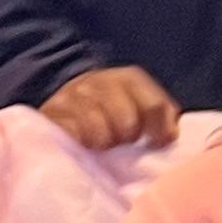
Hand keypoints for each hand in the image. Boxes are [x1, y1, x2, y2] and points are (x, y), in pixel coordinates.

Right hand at [42, 66, 178, 152]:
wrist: (62, 100)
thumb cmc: (108, 108)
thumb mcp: (137, 103)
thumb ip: (160, 114)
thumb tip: (170, 136)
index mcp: (128, 78)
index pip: (154, 106)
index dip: (160, 130)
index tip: (157, 144)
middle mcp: (99, 81)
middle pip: (127, 123)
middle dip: (127, 138)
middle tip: (120, 141)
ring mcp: (73, 96)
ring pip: (100, 134)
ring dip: (104, 144)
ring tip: (101, 144)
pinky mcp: (51, 114)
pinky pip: (74, 136)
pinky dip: (81, 144)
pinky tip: (83, 144)